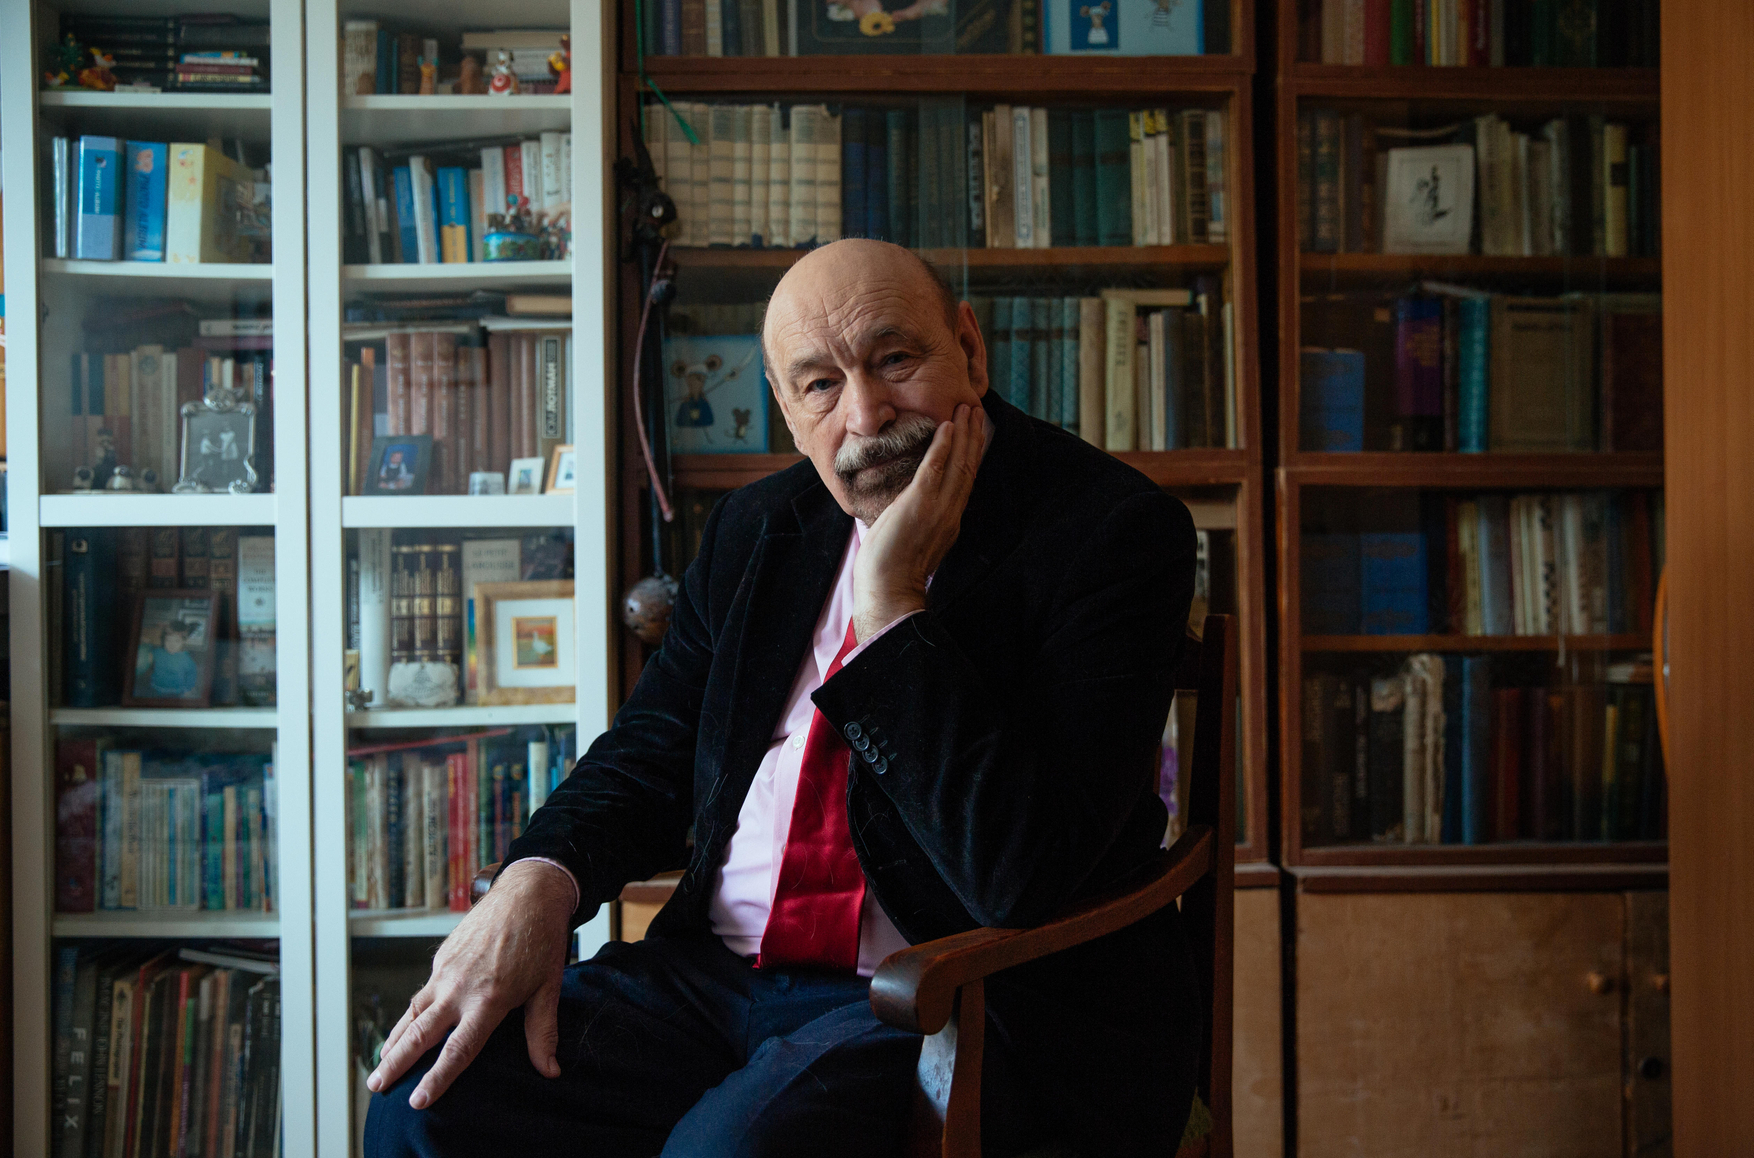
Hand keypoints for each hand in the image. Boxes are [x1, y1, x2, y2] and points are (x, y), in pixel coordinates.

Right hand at [365, 861, 574, 1107]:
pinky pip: (423, 991)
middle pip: (420, 1034)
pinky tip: (405, 1026)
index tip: (418, 1101)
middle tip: (376, 1086)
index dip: (436, 1079)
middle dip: (396, 1064)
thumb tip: (550, 1070)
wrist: (529, 892)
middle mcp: (459, 987)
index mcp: (487, 1000)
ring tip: (379, 1063)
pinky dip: (409, 1012)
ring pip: (413, 1012)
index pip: (457, 1050)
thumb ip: (542, 1032)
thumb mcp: (547, 988)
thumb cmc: (541, 939)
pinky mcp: (442, 956)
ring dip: (395, 1039)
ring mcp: (446, 970)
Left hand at [853, 403, 981, 641]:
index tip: (974, 432)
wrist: (889, 588)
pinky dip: (943, 446)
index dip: (972, 454)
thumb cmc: (893, 570)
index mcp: (950, 521)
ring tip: (966, 408)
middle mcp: (950, 513)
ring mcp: (937, 508)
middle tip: (976, 409)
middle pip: (968, 467)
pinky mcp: (920, 504)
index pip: (965, 480)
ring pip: (958, 463)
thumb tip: (912, 506)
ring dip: (963, 433)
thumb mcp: (915, 540)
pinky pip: (935, 468)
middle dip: (974, 436)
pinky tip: (946, 426)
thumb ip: (921, 520)